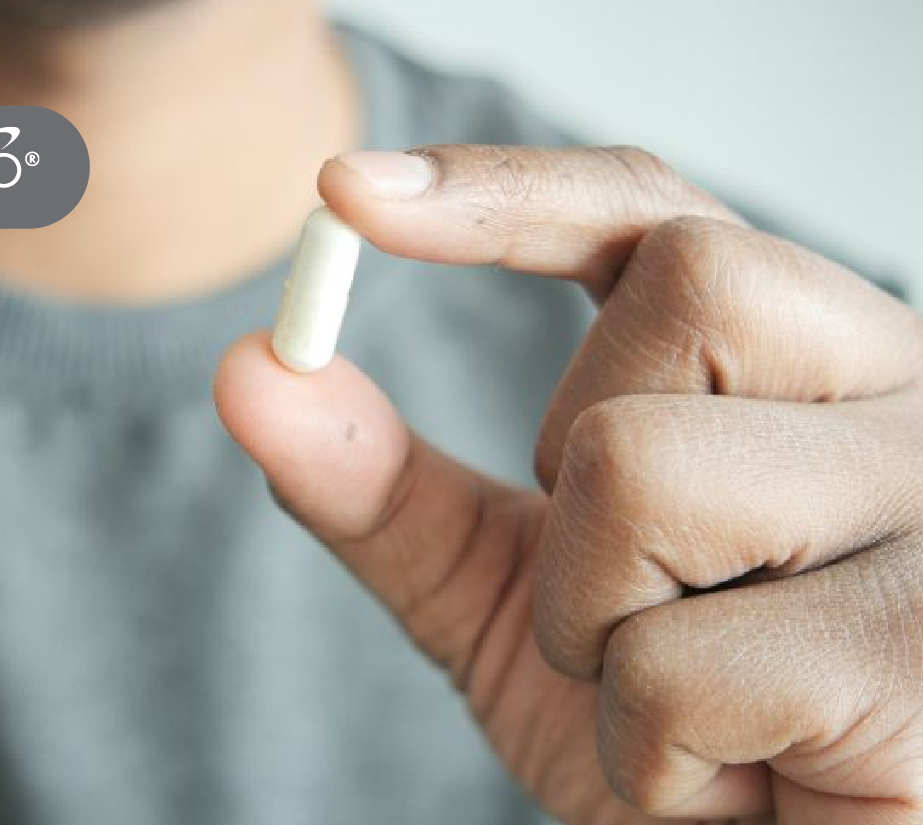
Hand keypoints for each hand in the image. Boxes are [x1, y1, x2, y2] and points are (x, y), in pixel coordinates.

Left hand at [214, 145, 922, 823]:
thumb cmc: (671, 735)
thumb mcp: (506, 597)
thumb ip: (384, 488)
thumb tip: (248, 370)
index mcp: (805, 367)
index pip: (660, 215)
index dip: (509, 192)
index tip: (347, 196)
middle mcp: (903, 402)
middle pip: (685, 292)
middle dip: (574, 469)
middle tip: (638, 601)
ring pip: (644, 469)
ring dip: (599, 626)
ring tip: (693, 706)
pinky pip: (683, 665)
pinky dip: (650, 748)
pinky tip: (745, 782)